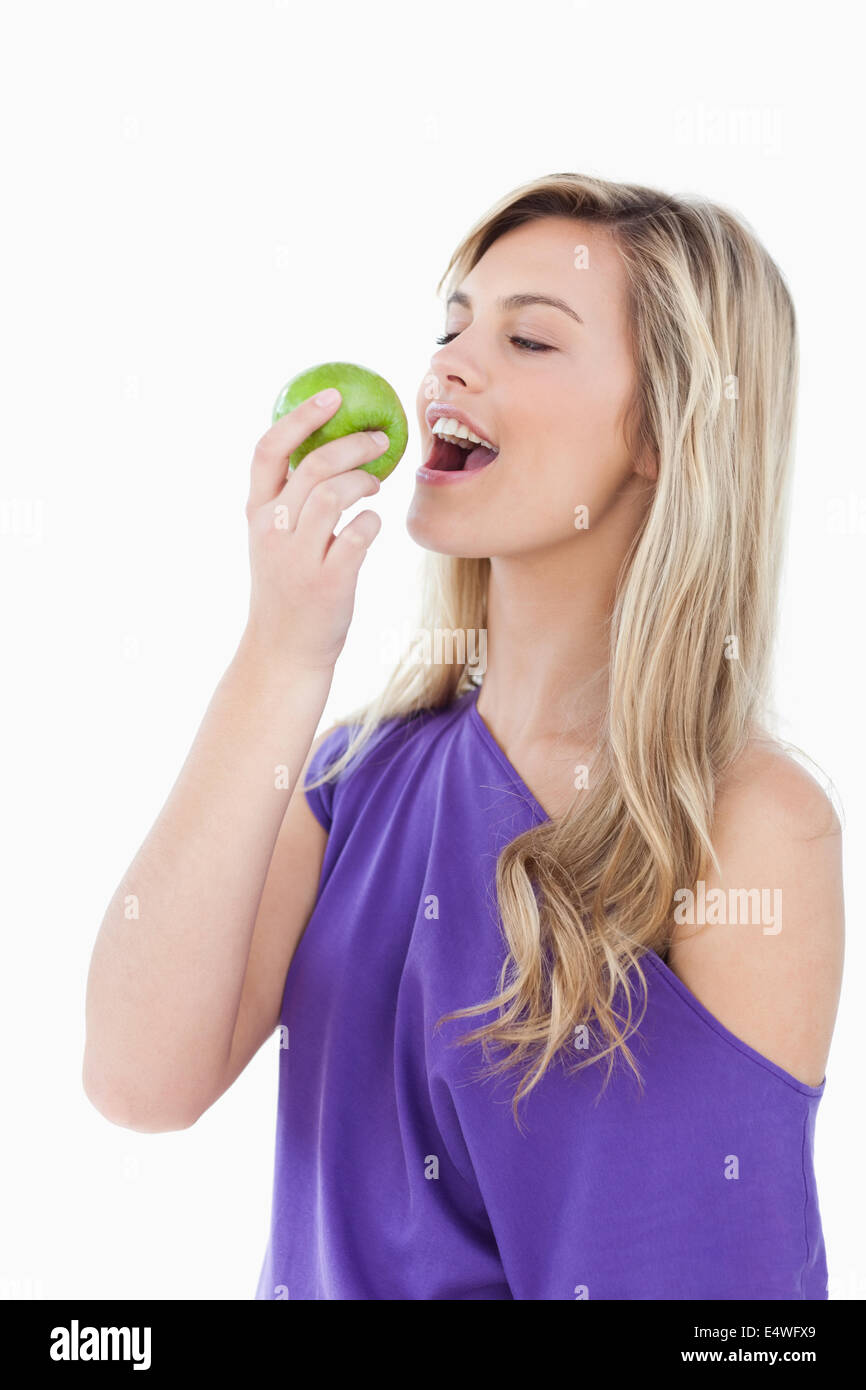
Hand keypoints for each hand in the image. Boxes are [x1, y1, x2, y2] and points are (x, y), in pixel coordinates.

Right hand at [242, 389, 385, 672]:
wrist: (284, 651)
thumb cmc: (288, 589)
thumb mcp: (274, 541)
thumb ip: (290, 501)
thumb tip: (331, 452)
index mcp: (256, 514)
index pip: (268, 450)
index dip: (300, 417)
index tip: (332, 396)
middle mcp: (272, 530)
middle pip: (312, 466)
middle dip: (352, 444)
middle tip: (380, 440)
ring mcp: (298, 557)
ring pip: (334, 494)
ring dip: (364, 482)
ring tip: (376, 486)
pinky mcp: (328, 581)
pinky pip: (358, 534)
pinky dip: (372, 522)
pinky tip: (372, 525)